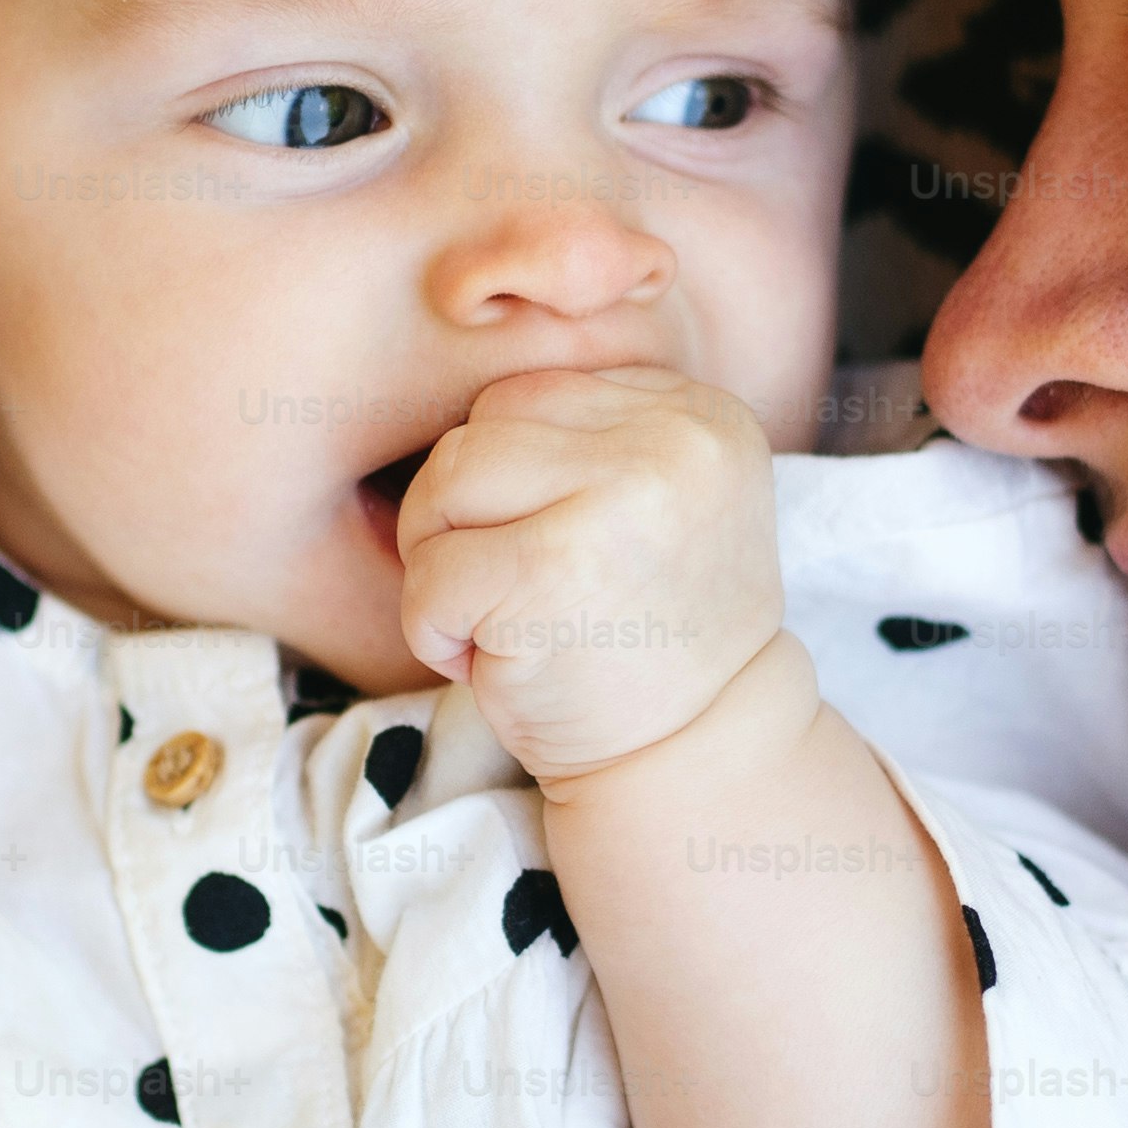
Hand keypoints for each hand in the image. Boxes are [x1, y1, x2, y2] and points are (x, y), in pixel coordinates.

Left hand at [395, 365, 784, 785]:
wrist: (694, 761)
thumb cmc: (646, 637)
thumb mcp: (658, 504)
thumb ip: (590, 437)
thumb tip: (470, 366)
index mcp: (699, 412)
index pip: (528, 397)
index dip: (504, 486)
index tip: (551, 559)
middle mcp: (672, 440)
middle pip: (479, 432)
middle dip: (458, 521)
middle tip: (505, 597)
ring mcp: (617, 499)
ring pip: (442, 484)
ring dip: (441, 567)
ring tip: (500, 623)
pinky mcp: (553, 571)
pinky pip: (429, 573)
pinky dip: (433, 630)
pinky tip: (493, 663)